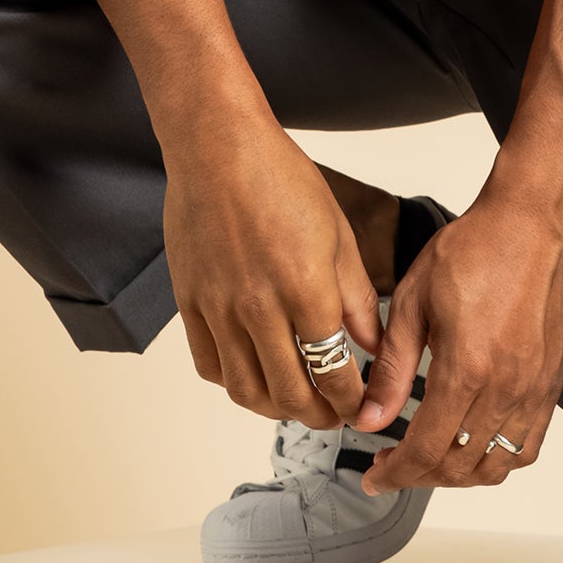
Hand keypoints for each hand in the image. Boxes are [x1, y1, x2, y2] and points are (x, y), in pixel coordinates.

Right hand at [163, 121, 380, 431]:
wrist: (217, 146)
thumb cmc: (279, 177)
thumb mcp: (337, 233)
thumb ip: (356, 298)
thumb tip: (371, 345)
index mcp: (305, 289)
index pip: (334, 374)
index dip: (352, 401)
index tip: (362, 406)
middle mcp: (260, 308)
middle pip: (291, 395)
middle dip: (320, 416)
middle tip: (334, 414)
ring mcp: (219, 308)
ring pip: (246, 391)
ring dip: (276, 409)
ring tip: (295, 403)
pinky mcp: (190, 302)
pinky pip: (209, 365)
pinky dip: (233, 383)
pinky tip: (253, 374)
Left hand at [351, 193, 562, 491]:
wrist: (530, 226)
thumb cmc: (474, 250)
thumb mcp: (413, 300)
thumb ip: (393, 368)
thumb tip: (370, 417)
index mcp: (467, 369)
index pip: (426, 449)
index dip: (396, 473)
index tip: (375, 477)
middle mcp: (506, 390)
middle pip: (458, 466)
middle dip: (419, 476)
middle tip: (392, 464)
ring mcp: (533, 391)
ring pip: (494, 466)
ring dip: (457, 475)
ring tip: (429, 459)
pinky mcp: (550, 385)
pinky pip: (527, 447)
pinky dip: (497, 460)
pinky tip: (474, 446)